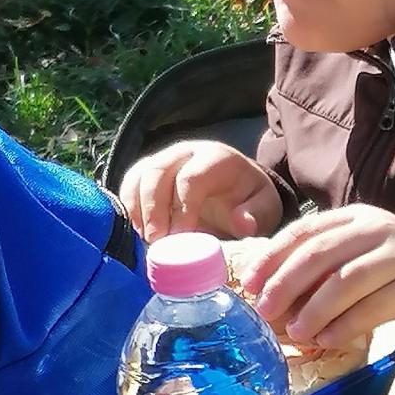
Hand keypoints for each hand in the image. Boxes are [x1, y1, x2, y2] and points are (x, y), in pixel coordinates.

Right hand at [121, 141, 281, 244]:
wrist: (238, 192)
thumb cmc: (250, 201)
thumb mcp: (265, 208)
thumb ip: (257, 214)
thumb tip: (242, 223)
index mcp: (217, 158)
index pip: (191, 178)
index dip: (182, 209)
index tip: (180, 237)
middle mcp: (187, 152)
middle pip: (159, 171)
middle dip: (154, 209)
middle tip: (156, 241)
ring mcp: (165, 159)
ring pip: (140, 175)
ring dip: (138, 209)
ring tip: (146, 239)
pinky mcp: (149, 171)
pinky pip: (130, 182)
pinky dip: (129, 206)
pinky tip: (136, 231)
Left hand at [237, 206, 394, 352]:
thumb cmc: (389, 269)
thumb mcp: (353, 254)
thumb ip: (317, 265)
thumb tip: (265, 294)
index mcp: (353, 217)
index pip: (305, 230)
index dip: (273, 257)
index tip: (249, 284)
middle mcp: (376, 228)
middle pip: (322, 254)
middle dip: (287, 284)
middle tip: (266, 311)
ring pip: (347, 280)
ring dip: (316, 309)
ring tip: (296, 333)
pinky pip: (375, 307)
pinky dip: (346, 326)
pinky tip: (326, 341)